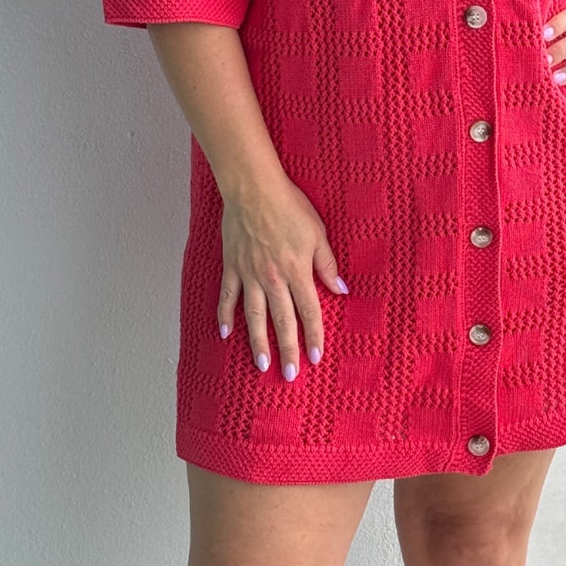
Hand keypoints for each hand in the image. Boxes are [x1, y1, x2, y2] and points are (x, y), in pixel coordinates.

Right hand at [219, 173, 346, 378]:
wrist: (254, 189)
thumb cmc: (290, 207)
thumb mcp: (318, 234)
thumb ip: (327, 264)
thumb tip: (341, 289)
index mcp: (297, 271)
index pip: (308, 311)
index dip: (313, 336)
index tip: (315, 359)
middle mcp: (273, 278)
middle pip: (282, 321)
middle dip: (287, 350)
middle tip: (289, 375)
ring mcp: (249, 274)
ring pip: (253, 316)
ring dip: (257, 342)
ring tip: (262, 364)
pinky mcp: (231, 267)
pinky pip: (227, 296)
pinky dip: (224, 315)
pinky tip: (225, 334)